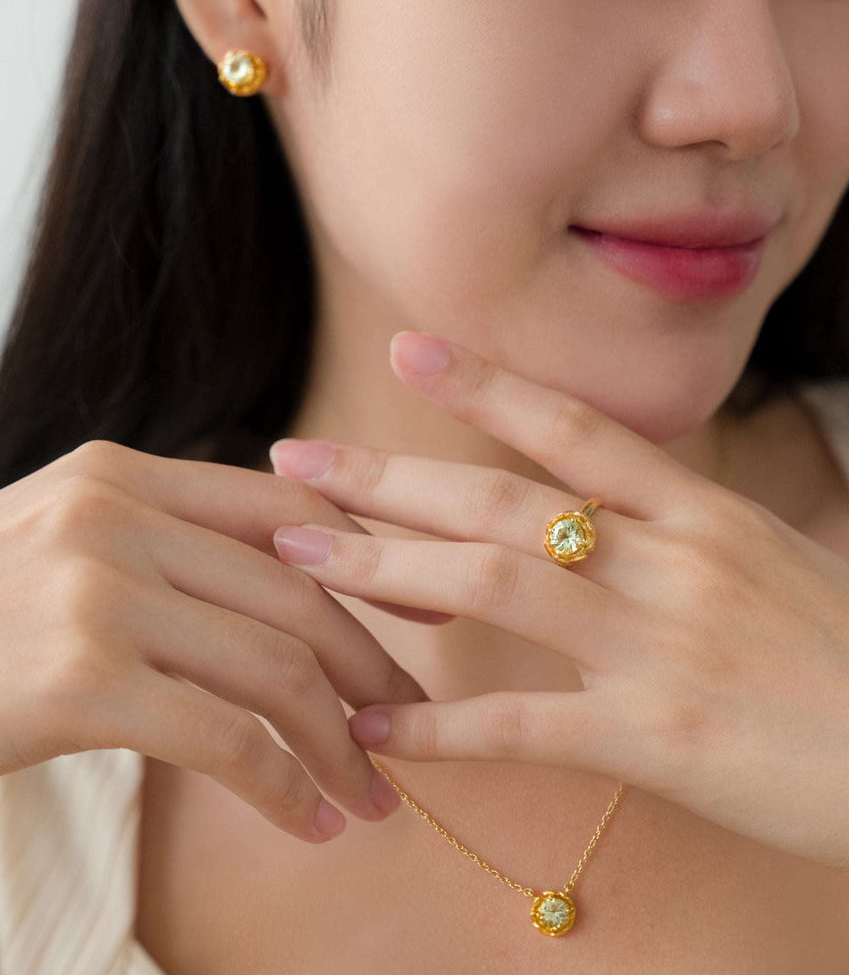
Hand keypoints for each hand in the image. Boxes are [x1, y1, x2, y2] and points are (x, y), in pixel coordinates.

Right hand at [0, 439, 437, 844]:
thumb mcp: (67, 545)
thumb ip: (169, 544)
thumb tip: (285, 581)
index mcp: (125, 475)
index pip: (290, 512)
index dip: (376, 565)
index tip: (428, 620)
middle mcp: (117, 515)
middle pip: (300, 592)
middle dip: (372, 668)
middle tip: (411, 728)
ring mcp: (97, 590)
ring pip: (273, 666)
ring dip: (340, 741)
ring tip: (370, 794)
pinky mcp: (78, 677)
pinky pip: (222, 736)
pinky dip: (282, 785)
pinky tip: (307, 823)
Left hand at [268, 330, 848, 868]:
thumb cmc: (843, 659)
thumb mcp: (763, 563)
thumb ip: (669, 534)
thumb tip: (582, 513)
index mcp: (699, 513)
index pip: (573, 428)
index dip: (484, 384)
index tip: (406, 349)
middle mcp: (671, 561)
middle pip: (501, 499)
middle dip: (388, 479)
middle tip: (295, 464)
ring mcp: (661, 646)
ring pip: (495, 587)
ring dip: (387, 572)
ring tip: (302, 561)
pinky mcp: (659, 740)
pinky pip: (526, 727)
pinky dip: (443, 728)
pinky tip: (378, 730)